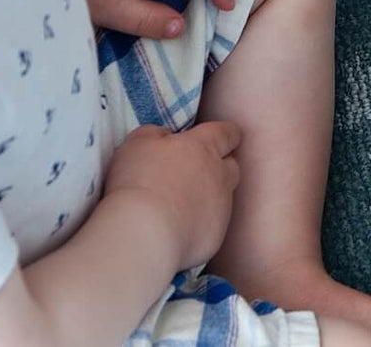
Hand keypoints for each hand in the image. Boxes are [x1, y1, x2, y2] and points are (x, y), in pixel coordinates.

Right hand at [104, 122, 241, 269]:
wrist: (145, 233)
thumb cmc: (139, 181)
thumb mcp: (138, 142)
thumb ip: (156, 134)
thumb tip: (164, 137)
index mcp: (204, 147)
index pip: (227, 133)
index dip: (227, 134)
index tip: (223, 137)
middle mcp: (220, 176)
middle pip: (232, 166)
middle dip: (221, 166)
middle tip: (198, 172)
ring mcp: (222, 208)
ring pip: (224, 198)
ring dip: (209, 198)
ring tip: (182, 205)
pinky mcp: (216, 237)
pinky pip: (212, 227)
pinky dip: (200, 225)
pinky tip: (178, 230)